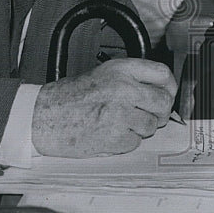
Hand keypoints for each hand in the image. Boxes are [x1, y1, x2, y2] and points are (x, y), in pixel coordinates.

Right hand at [32, 58, 176, 156]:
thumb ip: (132, 78)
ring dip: (140, 128)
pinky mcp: (115, 136)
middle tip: (147, 115)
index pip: (162, 74)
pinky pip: (135, 142)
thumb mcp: (103, 74)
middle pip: (163, 102)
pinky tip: (109, 133)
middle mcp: (123, 88)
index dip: (169, 86)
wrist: (44, 117)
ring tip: (119, 123)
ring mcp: (120, 113)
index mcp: (121, 69)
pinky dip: (125, 142)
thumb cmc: (71, 97)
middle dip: (159, 112)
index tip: (166, 94)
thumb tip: (160, 91)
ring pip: (151, 125)